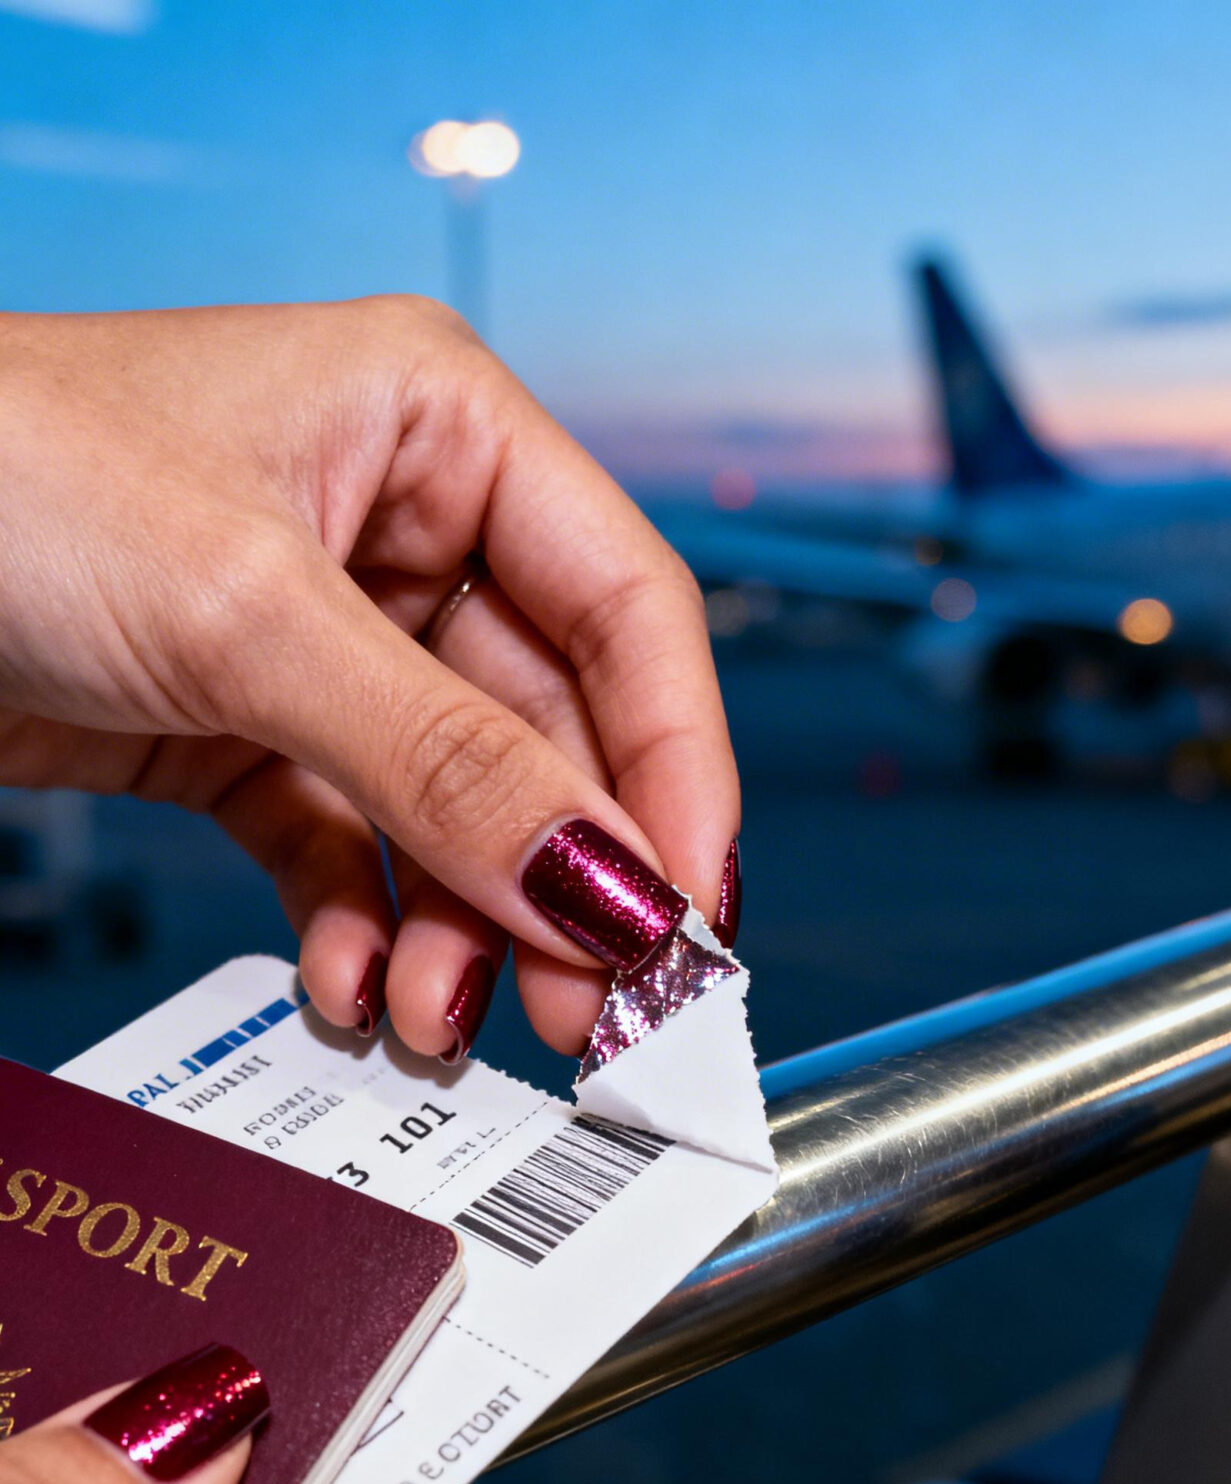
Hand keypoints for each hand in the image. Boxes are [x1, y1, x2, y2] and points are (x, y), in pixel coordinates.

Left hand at [0, 299, 740, 1057]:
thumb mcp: (251, 615)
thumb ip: (445, 763)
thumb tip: (610, 885)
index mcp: (442, 430)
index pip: (626, 612)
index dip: (674, 770)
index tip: (692, 911)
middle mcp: (402, 532)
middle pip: (548, 734)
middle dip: (557, 883)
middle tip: (588, 1012)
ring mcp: (329, 641)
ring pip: (452, 812)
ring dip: (457, 932)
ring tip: (433, 1020)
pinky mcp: (251, 730)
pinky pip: (346, 848)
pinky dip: (356, 927)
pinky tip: (347, 988)